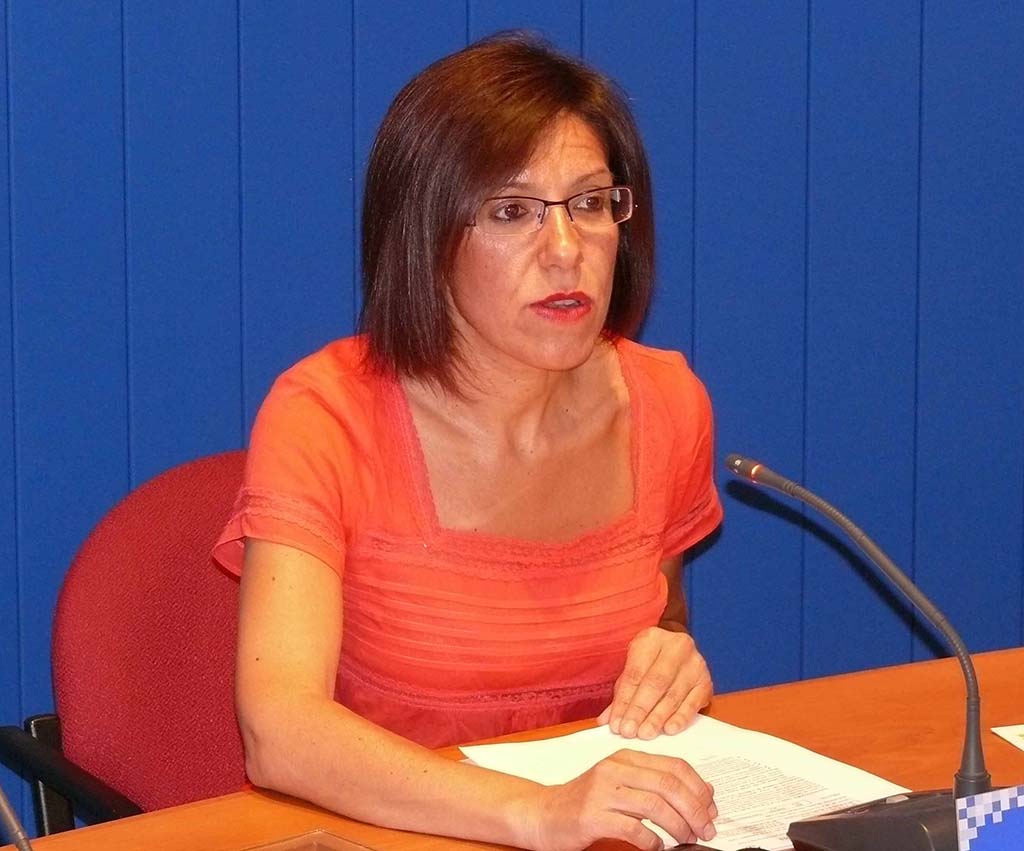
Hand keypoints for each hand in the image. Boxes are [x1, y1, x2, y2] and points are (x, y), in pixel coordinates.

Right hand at [521, 749, 716, 850]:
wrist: (544, 813)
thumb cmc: (587, 801)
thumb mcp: (622, 783)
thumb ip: (655, 783)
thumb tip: (702, 791)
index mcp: (626, 757)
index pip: (674, 765)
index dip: (699, 787)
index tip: (711, 808)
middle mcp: (615, 769)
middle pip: (669, 784)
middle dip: (695, 809)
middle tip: (706, 829)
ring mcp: (602, 791)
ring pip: (655, 805)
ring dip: (678, 826)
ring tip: (686, 839)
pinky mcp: (592, 815)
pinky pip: (633, 829)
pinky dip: (652, 841)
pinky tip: (657, 847)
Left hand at [598, 626, 711, 738]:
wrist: (678, 649)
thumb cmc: (650, 661)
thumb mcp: (633, 669)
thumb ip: (621, 694)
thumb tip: (606, 721)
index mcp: (651, 639)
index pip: (635, 673)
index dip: (624, 700)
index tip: (615, 722)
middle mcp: (676, 647)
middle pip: (655, 683)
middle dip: (640, 710)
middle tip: (629, 731)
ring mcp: (694, 663)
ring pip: (674, 694)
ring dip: (657, 717)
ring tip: (645, 733)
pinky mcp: (706, 681)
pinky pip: (693, 702)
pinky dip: (680, 717)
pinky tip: (668, 729)